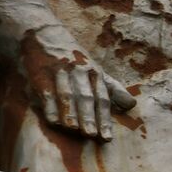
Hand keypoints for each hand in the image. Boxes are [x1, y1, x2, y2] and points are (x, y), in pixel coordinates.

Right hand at [21, 42, 135, 141]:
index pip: (102, 99)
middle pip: (86, 97)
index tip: (107, 137)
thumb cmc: (74, 58)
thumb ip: (113, 88)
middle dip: (89, 116)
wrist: (42, 34)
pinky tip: (53, 121)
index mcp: (95, 73)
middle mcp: (79, 72)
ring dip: (70, 112)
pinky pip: (46, 91)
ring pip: (67, 95)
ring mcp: (60, 72)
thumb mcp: (96, 69)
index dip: (105, 118)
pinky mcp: (40, 73)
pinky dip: (50, 106)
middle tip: (92, 135)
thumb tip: (131, 105)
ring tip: (74, 129)